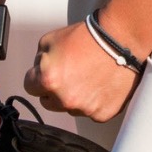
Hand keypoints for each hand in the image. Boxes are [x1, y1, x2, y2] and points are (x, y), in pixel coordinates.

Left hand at [23, 20, 139, 121]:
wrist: (122, 40)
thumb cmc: (87, 37)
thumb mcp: (49, 39)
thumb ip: (39, 61)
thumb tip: (37, 73)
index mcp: (49, 80)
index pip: (29, 87)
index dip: (36, 77)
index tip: (46, 71)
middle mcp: (65, 100)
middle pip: (48, 102)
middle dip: (53, 90)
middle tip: (69, 73)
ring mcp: (85, 109)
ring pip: (70, 108)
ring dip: (74, 97)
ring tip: (88, 76)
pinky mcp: (103, 114)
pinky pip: (90, 112)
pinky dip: (93, 102)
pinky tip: (100, 84)